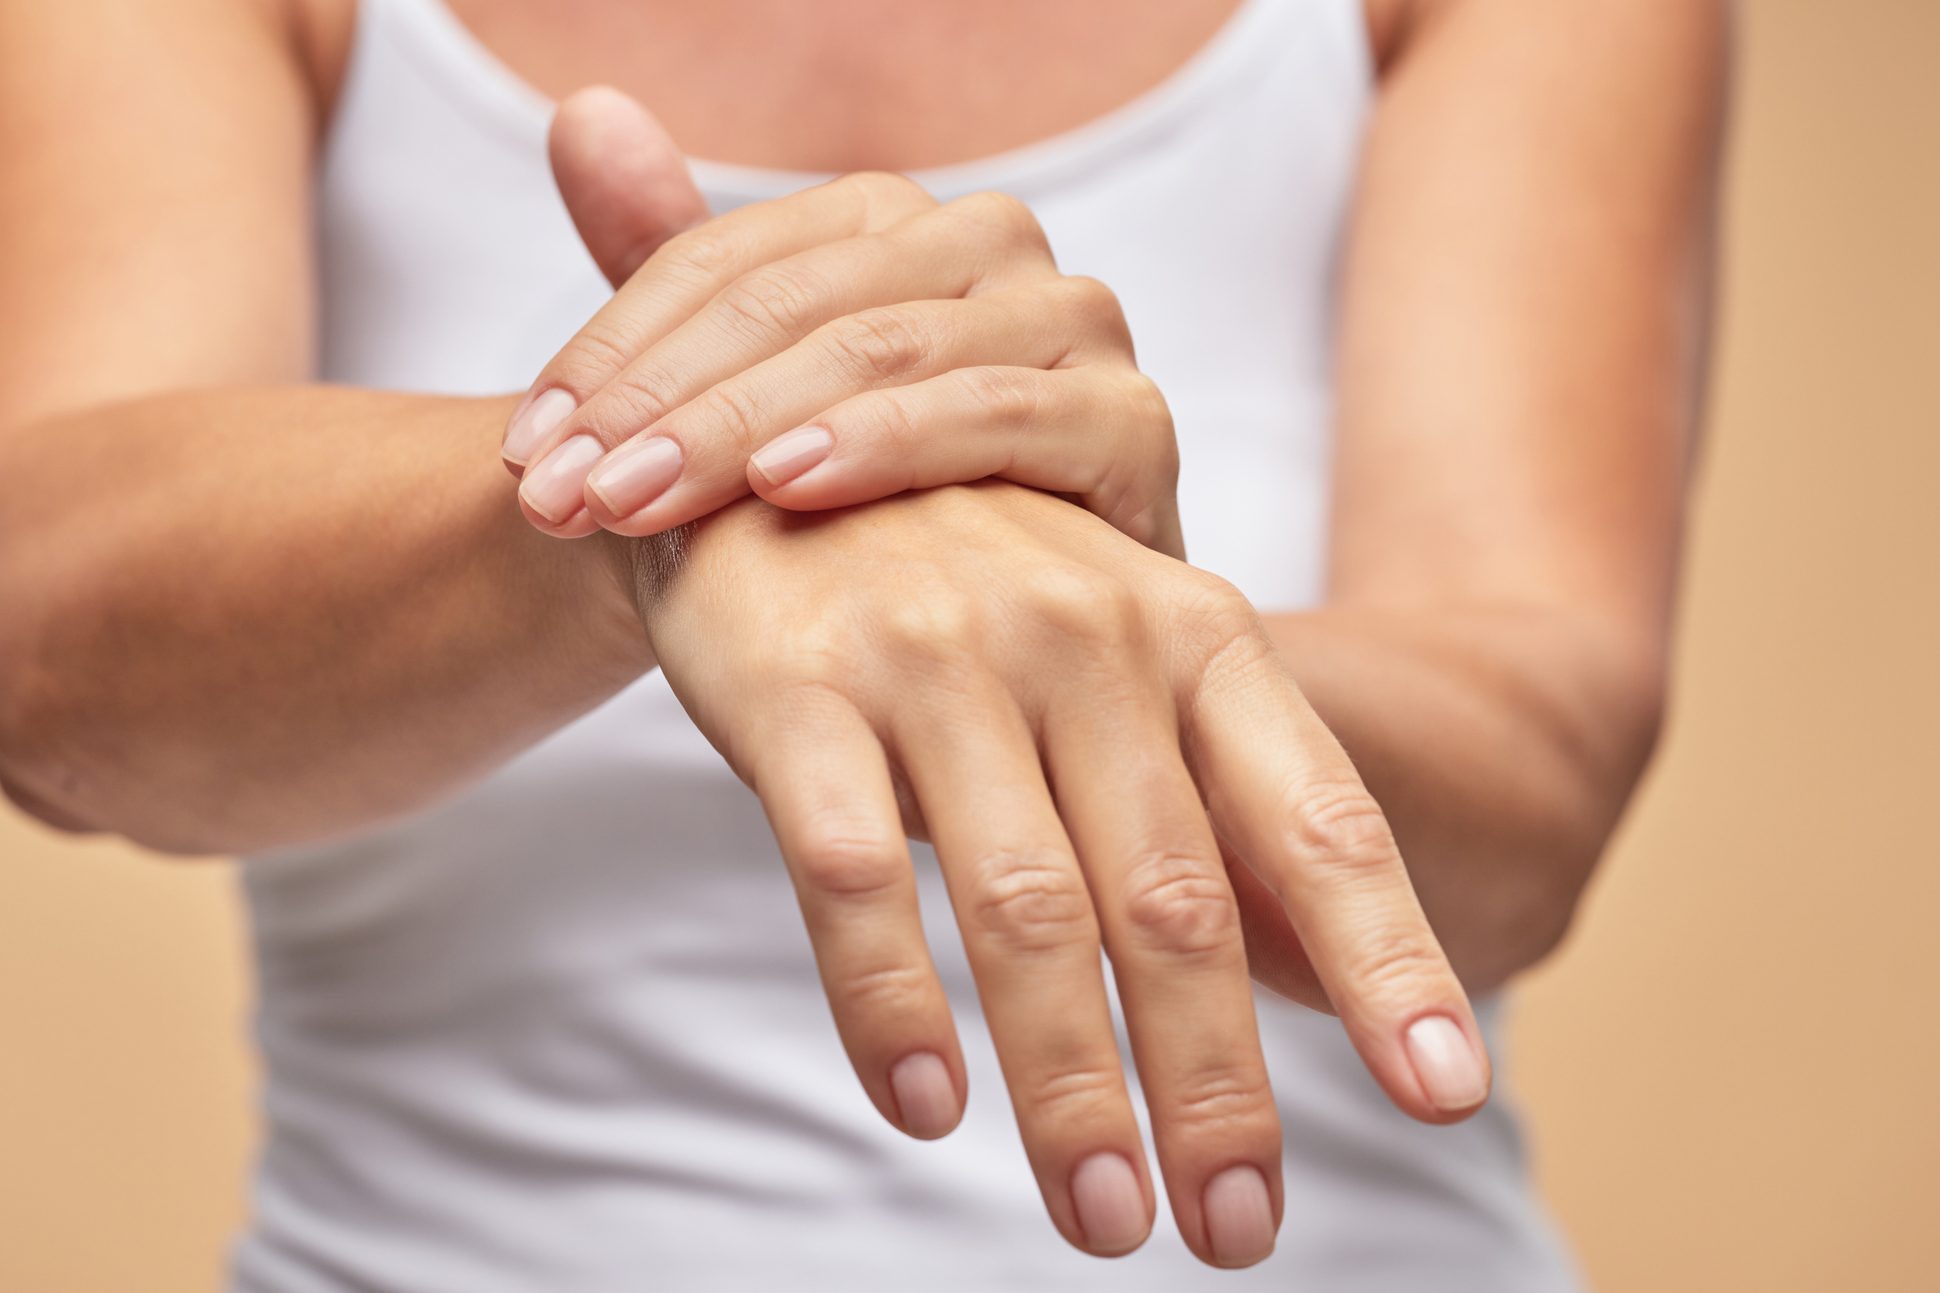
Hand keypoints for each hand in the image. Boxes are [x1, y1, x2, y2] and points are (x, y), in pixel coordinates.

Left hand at [507, 90, 1182, 556]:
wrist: (1007, 640)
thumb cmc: (872, 521)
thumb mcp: (751, 398)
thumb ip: (671, 258)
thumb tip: (585, 114)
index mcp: (895, 224)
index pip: (725, 262)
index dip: (612, 350)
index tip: (524, 455)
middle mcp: (991, 247)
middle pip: (798, 301)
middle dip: (664, 404)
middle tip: (561, 498)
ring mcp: (1072, 324)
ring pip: (888, 346)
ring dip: (746, 427)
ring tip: (637, 501)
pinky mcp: (1132, 422)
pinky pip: (1002, 413)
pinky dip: (891, 441)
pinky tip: (790, 486)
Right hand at [641, 481, 1491, 1266]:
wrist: (763, 454)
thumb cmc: (972, 588)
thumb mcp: (1117, 653)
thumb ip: (1198, 788)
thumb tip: (1299, 971)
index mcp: (1192, 633)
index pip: (1318, 816)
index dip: (1387, 956)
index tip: (1446, 1088)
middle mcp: (1084, 637)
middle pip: (1176, 900)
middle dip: (1216, 1081)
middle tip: (1237, 1232)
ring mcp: (941, 658)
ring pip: (1027, 908)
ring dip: (1072, 1085)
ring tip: (1108, 1217)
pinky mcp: (802, 687)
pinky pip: (852, 873)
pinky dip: (890, 1004)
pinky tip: (924, 1106)